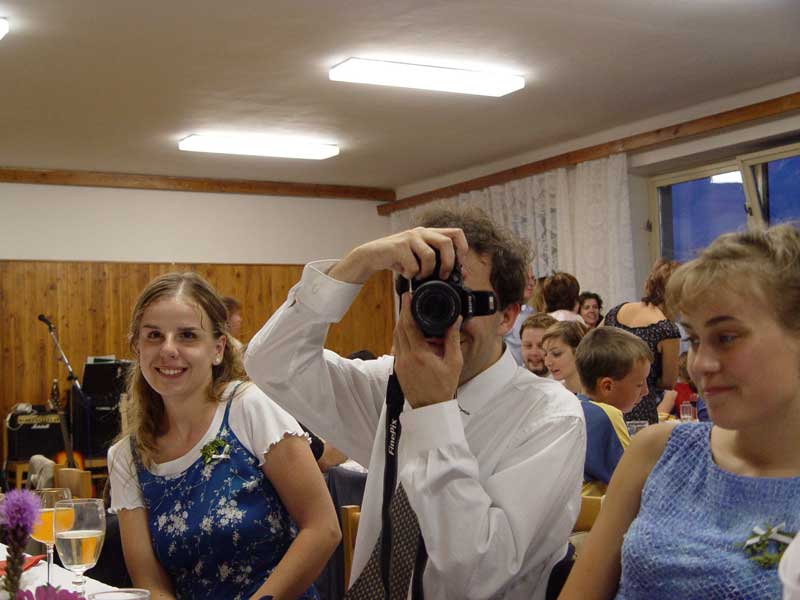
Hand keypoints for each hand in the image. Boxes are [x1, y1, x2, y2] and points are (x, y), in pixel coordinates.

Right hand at [328, 227, 467, 283]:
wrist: (372, 255)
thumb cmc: (399, 259)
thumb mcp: (420, 260)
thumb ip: (439, 264)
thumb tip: (464, 275)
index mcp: (430, 233)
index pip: (456, 233)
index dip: (462, 249)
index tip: (459, 265)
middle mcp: (421, 232)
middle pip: (446, 243)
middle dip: (448, 263)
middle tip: (443, 276)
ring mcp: (409, 238)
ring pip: (430, 255)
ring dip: (427, 272)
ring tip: (420, 277)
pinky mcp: (398, 246)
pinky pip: (413, 265)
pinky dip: (412, 275)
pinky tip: (406, 274)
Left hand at [393, 292, 462, 408]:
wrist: (431, 408)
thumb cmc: (443, 388)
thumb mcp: (454, 363)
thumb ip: (453, 339)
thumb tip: (456, 320)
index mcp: (419, 355)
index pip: (409, 325)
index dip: (407, 309)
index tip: (408, 296)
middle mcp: (406, 358)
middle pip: (400, 328)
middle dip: (403, 312)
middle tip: (408, 300)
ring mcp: (400, 363)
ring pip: (396, 336)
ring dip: (401, 323)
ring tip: (410, 313)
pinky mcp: (398, 368)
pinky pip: (397, 346)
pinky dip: (402, 336)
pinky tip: (410, 333)